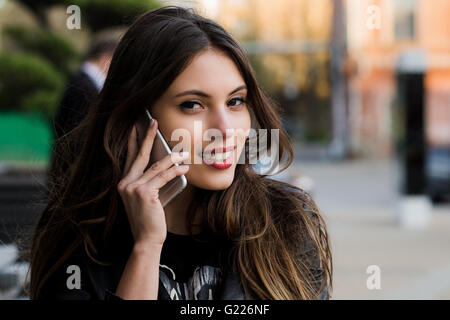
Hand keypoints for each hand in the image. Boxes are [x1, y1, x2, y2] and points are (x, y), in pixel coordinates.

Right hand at [117, 119, 189, 245]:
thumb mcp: (147, 197)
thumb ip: (150, 181)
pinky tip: (184, 168)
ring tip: (182, 152)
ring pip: (156, 166)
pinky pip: (163, 176)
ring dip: (171, 157)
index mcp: (124, 182)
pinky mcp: (144, 193)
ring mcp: (133, 188)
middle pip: (139, 154)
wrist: (146, 238)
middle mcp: (125, 183)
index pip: (129, 157)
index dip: (133, 141)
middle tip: (153, 121)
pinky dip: (175, 171)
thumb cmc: (148, 218)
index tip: (136, 126)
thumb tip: (164, 164)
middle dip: (148, 136)